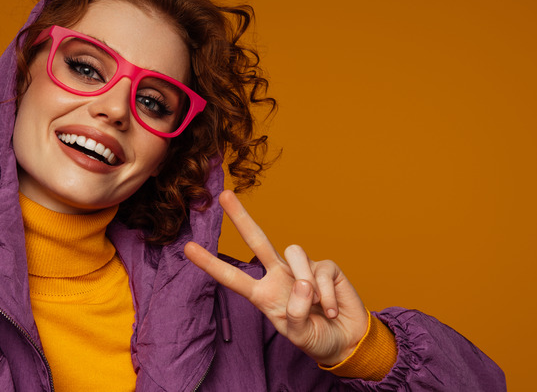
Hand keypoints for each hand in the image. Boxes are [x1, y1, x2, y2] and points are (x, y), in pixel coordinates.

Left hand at [184, 190, 368, 365]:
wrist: (347, 341)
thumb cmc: (316, 338)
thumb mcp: (299, 335)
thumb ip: (295, 314)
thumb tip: (302, 284)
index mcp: (263, 294)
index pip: (232, 277)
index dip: (210, 264)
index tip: (188, 248)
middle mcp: (279, 275)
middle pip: (257, 240)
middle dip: (241, 217)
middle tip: (224, 195)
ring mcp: (302, 268)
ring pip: (294, 253)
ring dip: (306, 284)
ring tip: (317, 308)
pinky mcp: (325, 267)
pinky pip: (321, 271)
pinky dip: (326, 295)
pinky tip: (330, 310)